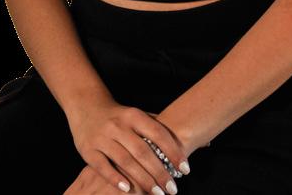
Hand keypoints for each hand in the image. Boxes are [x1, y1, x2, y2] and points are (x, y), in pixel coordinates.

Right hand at [67, 98, 189, 194]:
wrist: (86, 106)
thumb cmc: (121, 116)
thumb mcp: (140, 116)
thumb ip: (165, 128)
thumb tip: (205, 140)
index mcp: (134, 115)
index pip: (157, 132)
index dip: (173, 150)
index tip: (185, 168)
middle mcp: (118, 124)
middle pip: (142, 150)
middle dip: (160, 171)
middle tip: (173, 188)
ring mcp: (102, 137)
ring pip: (125, 160)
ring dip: (142, 179)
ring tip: (157, 194)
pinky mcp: (88, 149)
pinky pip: (102, 166)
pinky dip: (115, 178)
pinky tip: (128, 190)